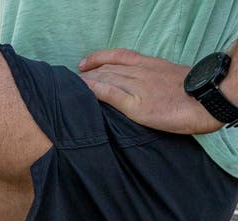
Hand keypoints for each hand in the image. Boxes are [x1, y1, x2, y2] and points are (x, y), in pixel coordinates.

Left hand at [79, 48, 224, 134]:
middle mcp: (140, 72)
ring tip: (72, 88)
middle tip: (73, 82)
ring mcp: (137, 87)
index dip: (97, 59)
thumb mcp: (172, 77)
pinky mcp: (135, 104)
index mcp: (150, 64)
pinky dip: (93, 91)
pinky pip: (109, 93)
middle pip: (106, 69)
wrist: (208, 99)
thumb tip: (145, 85)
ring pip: (105, 79)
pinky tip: (83, 91)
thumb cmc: (195, 93)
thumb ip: (155, 78)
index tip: (84, 65)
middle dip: (88, 75)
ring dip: (86, 83)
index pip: (118, 56)